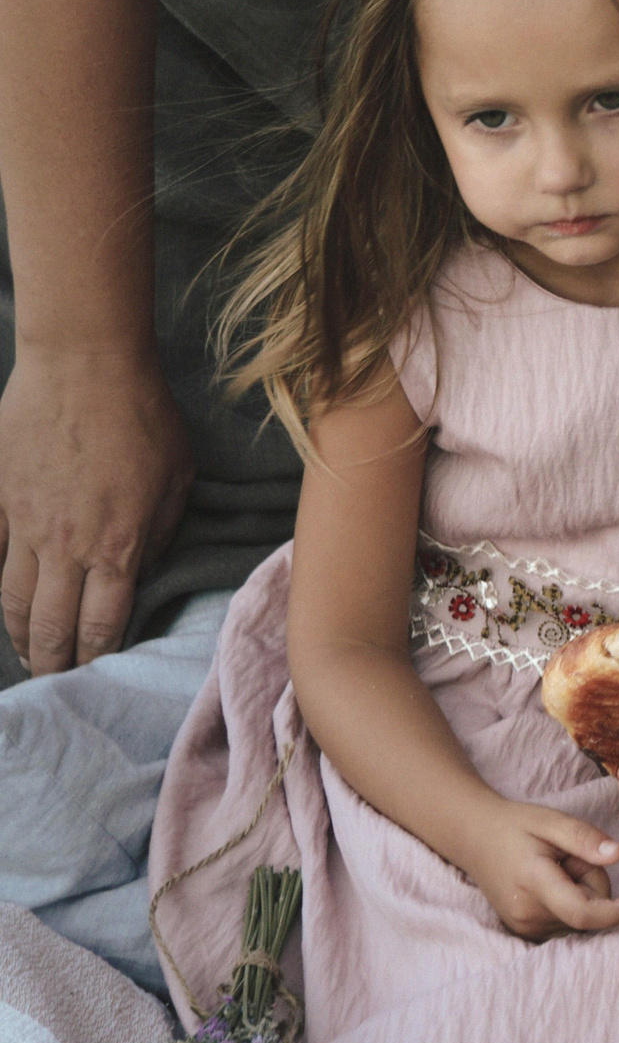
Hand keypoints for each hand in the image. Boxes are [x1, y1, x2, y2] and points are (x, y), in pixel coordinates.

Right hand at [0, 345, 193, 672]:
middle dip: (56, 660)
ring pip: (11, 600)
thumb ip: (159, 532)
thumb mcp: (178, 478)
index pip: (104, 623)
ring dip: (19, 634)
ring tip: (28, 654)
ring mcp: (22, 524)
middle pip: (52, 624)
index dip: (99, 655)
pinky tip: (3, 601)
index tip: (99, 671)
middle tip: (58, 677)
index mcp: (119, 545)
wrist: (85, 364)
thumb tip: (142, 567)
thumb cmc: (144, 415)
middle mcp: (66, 545)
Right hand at [453, 800, 618, 940]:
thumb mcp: (551, 820)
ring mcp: (524, 927)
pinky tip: (550, 883)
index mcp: (534, 883)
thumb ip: (585, 838)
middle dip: (591, 882)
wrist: (475, 838)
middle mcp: (527, 914)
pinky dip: (570, 902)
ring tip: (553, 867)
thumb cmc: (516, 825)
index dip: (617, 911)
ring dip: (580, 892)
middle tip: (566, 857)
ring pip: (580, 917)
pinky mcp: (526, 932)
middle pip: (588, 910)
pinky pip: (568, 922)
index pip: (583, 912)